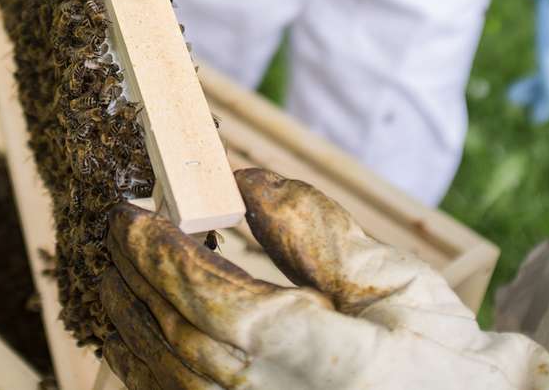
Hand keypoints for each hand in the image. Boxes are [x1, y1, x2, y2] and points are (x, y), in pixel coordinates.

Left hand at [100, 168, 548, 389]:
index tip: (133, 213)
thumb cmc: (443, 353)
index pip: (225, 311)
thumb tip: (239, 179)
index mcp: (328, 366)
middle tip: (108, 225)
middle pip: (183, 344)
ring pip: (170, 382)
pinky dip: (145, 365)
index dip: (169, 262)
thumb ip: (315, 233)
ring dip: (128, 321)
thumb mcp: (398, 282)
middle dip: (136, 279)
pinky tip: (132, 329)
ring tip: (105, 268)